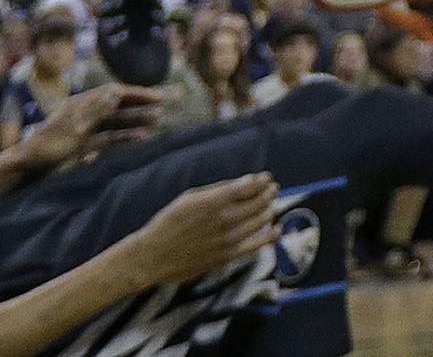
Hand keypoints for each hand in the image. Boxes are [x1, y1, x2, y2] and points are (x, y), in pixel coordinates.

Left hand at [16, 84, 161, 173]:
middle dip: (140, 105)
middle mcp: (85, 113)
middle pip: (117, 105)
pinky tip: (138, 139)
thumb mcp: (75, 128)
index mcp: (82, 103)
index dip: (136, 93)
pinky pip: (108, 138)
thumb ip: (99, 110)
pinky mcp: (84, 145)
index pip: (114, 92)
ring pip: (115, 122)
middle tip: (163, 104)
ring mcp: (85, 129)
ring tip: (156, 122)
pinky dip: (123, 138)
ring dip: (135, 121)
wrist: (27, 168)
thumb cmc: (50, 146)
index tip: (156, 96)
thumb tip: (118, 92)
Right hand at [126, 174, 278, 285]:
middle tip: (272, 189)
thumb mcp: (191, 196)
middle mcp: (225, 219)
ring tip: (271, 204)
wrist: (152, 256)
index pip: (250, 186)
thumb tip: (245, 182)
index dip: (262, 180)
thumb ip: (219, 189)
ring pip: (261, 221)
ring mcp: (227, 239)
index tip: (266, 178)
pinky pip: (255, 245)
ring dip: (270, 209)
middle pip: (259, 202)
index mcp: (215, 201)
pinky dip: (269, 236)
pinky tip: (277, 229)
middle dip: (269, 193)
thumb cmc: (169, 222)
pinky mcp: (226, 256)